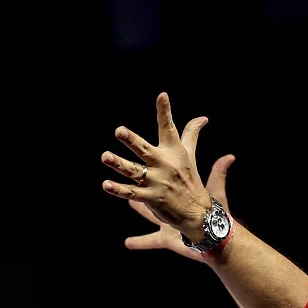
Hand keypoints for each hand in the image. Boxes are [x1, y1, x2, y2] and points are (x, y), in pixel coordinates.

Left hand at [100, 92, 212, 242]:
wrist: (197, 211)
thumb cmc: (190, 179)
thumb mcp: (190, 155)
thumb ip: (191, 135)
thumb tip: (202, 118)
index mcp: (173, 151)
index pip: (168, 128)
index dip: (165, 111)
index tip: (162, 95)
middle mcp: (164, 164)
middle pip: (145, 149)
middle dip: (132, 140)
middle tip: (119, 130)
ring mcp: (157, 182)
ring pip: (134, 171)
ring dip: (119, 164)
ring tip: (105, 156)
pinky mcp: (151, 198)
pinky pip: (131, 192)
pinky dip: (118, 190)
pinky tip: (106, 185)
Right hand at [123, 153, 234, 261]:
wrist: (215, 239)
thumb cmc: (216, 216)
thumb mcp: (216, 192)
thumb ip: (219, 174)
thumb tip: (230, 156)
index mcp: (184, 195)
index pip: (173, 178)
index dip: (168, 171)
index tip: (158, 161)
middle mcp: (174, 207)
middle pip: (157, 194)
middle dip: (146, 186)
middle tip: (136, 175)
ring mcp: (168, 224)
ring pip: (149, 214)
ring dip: (139, 208)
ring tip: (129, 202)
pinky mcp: (165, 238)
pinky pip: (149, 240)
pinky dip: (138, 242)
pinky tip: (127, 243)